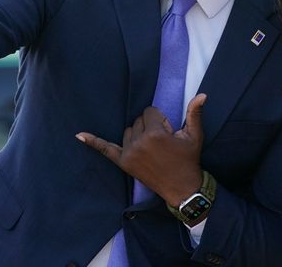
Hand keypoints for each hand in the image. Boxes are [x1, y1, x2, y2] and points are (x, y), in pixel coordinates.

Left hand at [76, 93, 206, 206]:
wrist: (182, 188)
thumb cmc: (189, 159)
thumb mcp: (195, 135)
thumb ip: (194, 113)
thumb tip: (202, 95)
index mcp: (156, 133)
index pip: (150, 111)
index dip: (161, 120)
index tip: (170, 133)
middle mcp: (140, 142)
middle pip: (138, 120)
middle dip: (150, 126)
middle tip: (163, 142)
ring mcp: (129, 153)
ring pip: (128, 130)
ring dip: (138, 134)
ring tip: (152, 148)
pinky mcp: (123, 162)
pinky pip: (105, 149)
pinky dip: (93, 142)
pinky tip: (79, 135)